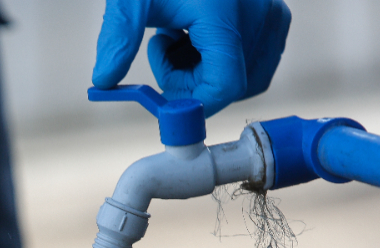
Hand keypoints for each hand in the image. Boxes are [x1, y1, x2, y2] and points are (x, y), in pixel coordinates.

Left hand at [93, 0, 291, 116]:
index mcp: (225, 14)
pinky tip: (199, 34)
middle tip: (165, 48)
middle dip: (191, 81)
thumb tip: (104, 79)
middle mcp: (258, 16)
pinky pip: (256, 63)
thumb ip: (119, 38)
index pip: (223, 86)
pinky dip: (224, 61)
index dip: (190, 100)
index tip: (161, 92)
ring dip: (206, 72)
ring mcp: (271, 17)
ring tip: (182, 36)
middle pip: (231, 87)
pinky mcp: (276, 17)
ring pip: (245, 79)